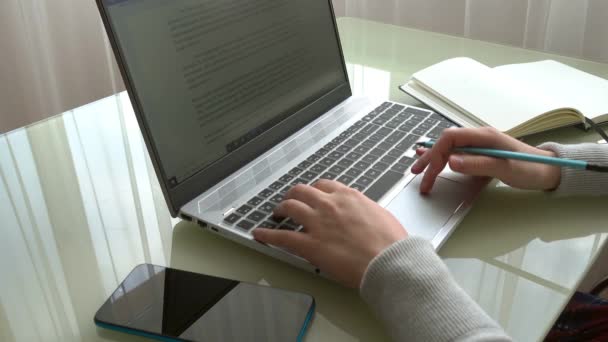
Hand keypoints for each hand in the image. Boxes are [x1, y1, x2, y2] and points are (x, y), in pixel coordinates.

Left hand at [253, 180, 407, 287]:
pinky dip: (267, 234)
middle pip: (302, 191)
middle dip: (293, 194)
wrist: (389, 260)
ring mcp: (317, 224)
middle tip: (290, 201)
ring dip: (280, 208)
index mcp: (348, 197)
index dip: (314, 190)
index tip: (312, 194)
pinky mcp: (310, 245)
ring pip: (290, 207)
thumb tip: (361, 215)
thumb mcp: (380, 215)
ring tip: (276, 213)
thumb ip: (364, 211)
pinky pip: (282, 237)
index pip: (324, 185)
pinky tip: (259, 234)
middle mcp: (329, 205)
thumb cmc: (391, 243)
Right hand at [411, 127, 560, 192]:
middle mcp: (479, 137)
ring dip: (433, 159)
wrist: (549, 171)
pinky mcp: (482, 154)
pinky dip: (442, 159)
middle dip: (429, 158)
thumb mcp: (504, 168)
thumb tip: (450, 162)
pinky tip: (435, 163)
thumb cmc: (529, 169)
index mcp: (483, 136)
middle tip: (415, 174)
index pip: (450, 138)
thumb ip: (477, 164)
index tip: (430, 172)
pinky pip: (457, 154)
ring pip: (449, 149)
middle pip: (446, 143)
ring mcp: (480, 145)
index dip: (436, 153)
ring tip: (418, 169)